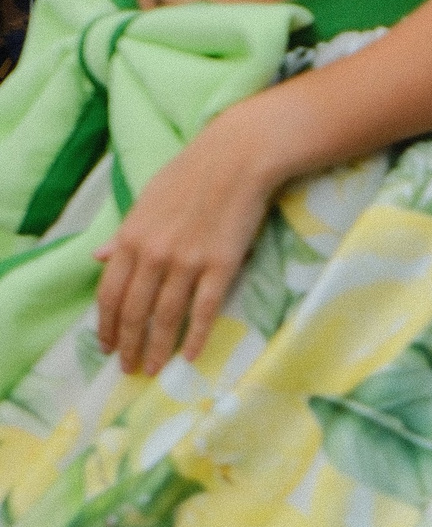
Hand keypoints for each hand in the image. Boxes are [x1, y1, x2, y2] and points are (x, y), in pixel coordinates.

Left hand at [93, 115, 282, 375]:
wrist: (238, 157)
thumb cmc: (192, 174)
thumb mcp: (146, 201)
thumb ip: (123, 234)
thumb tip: (97, 257)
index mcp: (131, 237)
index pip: (109, 293)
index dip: (106, 325)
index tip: (107, 346)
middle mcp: (153, 254)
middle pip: (134, 312)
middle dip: (128, 345)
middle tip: (128, 370)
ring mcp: (187, 261)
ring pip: (165, 316)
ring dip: (157, 348)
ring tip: (153, 369)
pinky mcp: (221, 265)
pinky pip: (205, 309)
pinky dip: (196, 335)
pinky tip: (190, 355)